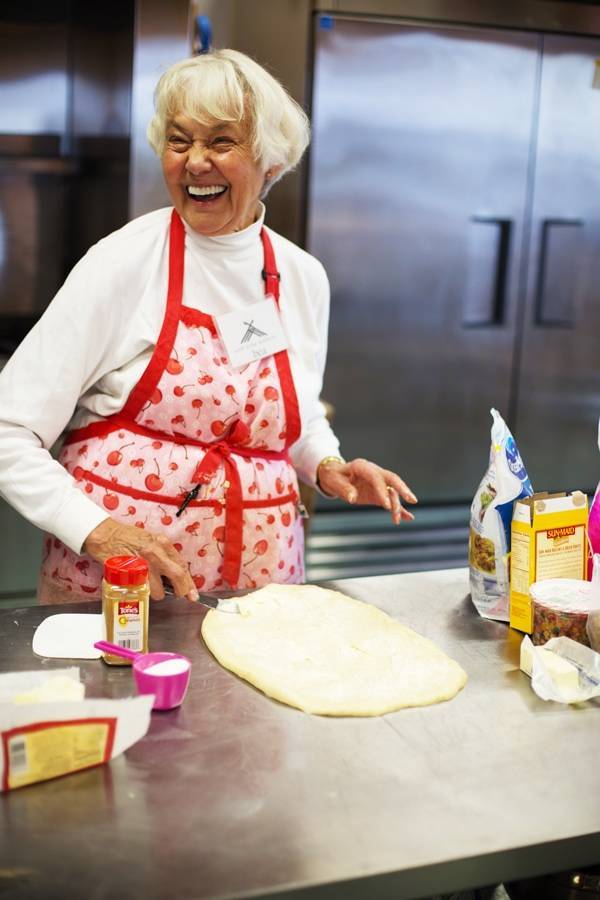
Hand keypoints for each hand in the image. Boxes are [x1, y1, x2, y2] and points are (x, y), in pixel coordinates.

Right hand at [84, 518, 198, 602]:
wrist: (105, 534)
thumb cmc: (128, 538)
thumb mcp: (151, 540)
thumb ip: (164, 554)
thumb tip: (176, 573)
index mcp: (162, 543)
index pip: (181, 565)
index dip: (189, 582)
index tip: (192, 593)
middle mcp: (155, 552)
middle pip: (177, 576)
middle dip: (182, 590)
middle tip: (180, 595)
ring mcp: (143, 564)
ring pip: (158, 590)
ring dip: (157, 593)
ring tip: (150, 586)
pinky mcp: (130, 573)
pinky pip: (142, 590)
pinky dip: (142, 592)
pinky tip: (138, 585)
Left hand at [317, 457, 416, 524]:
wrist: (334, 475)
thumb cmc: (333, 477)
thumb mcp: (334, 481)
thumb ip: (344, 489)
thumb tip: (352, 498)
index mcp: (363, 467)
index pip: (377, 478)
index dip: (383, 491)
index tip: (387, 507)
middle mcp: (374, 472)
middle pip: (392, 479)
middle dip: (403, 489)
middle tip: (412, 500)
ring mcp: (378, 482)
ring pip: (392, 492)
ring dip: (397, 506)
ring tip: (397, 520)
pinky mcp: (379, 493)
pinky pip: (391, 500)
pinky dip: (399, 508)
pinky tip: (408, 517)